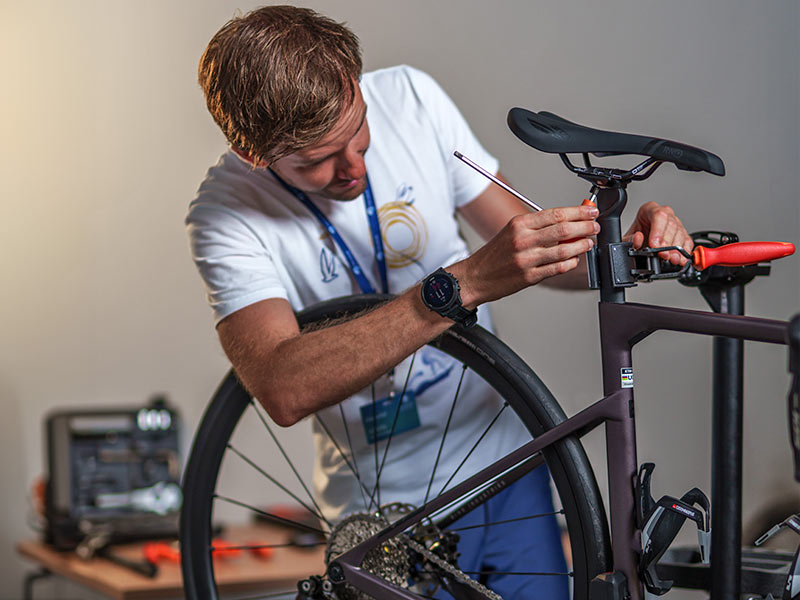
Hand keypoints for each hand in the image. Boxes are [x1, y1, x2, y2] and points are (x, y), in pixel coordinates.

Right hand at [453, 204, 599, 305]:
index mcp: (519, 224)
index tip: (591, 211)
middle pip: (563, 229)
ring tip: (588, 243)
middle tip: (595, 227)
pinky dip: (570, 263)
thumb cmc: (494, 255)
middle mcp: (523, 239)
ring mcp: (527, 259)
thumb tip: (567, 222)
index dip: (578, 212)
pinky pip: (557, 268)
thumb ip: (538, 227)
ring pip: (564, 249)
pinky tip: (574, 259)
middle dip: (585, 226)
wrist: (475, 277)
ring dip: (581, 245)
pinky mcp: (529, 276)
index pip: (555, 213)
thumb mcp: (512, 231)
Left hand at [623, 201, 692, 264]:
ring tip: (672, 258)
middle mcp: (664, 214)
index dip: (658, 231)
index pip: (658, 215)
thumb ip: (629, 239)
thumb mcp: (625, 238)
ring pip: (680, 233)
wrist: (638, 242)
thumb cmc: (634, 236)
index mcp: (649, 209)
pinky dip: (685, 251)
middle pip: (671, 224)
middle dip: (667, 242)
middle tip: (663, 254)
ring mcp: (675, 223)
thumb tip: (638, 238)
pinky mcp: (682, 234)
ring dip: (677, 248)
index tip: (654, 245)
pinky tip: (681, 258)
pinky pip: (687, 241)